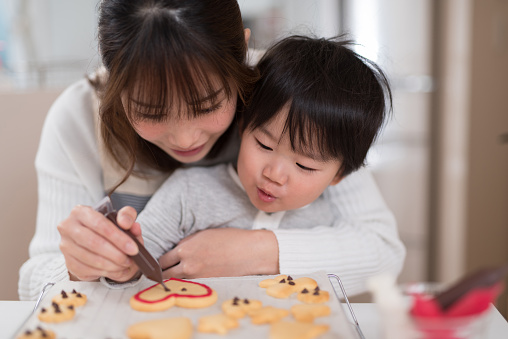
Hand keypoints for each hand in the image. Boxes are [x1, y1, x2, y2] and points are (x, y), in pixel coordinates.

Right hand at [57, 205, 140, 281]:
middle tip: (130, 259)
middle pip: (94, 243)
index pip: (100, 224)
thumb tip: (126, 223)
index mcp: (80, 212)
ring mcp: (66, 246)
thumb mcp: (121, 217)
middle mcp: (68, 227)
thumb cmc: (109, 227)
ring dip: (111, 265)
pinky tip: (115, 269)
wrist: (98, 239)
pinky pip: (87, 270)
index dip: (118, 238)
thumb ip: (127, 216)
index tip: (133, 248)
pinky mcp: (68, 262)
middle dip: (116, 254)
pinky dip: (104, 272)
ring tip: (125, 265)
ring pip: (90, 259)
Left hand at [158, 228, 278, 278]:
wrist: (250, 252)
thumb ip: (187, 243)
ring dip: (176, 279)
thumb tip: (176, 250)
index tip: (164, 261)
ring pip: (177, 282)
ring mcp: (198, 277)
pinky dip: (189, 283)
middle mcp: (188, 265)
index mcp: (186, 249)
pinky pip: (191, 286)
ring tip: (179, 275)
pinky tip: (192, 279)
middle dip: (165, 272)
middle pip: (166, 274)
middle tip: (167, 270)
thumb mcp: (203, 234)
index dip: (162, 261)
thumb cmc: (229, 239)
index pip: (163, 260)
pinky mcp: (207, 284)